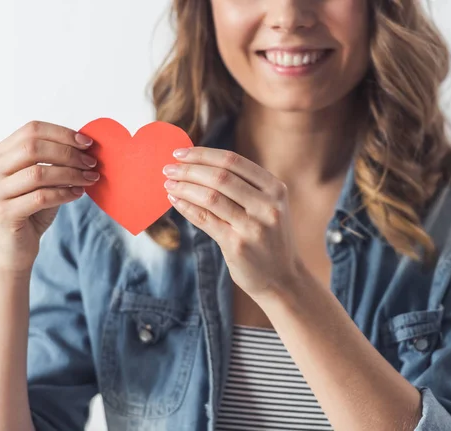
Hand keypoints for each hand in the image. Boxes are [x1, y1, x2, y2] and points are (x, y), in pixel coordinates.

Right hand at [0, 121, 99, 270]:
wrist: (13, 250)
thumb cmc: (31, 212)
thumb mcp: (43, 182)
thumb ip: (54, 162)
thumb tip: (85, 147)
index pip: (31, 130)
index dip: (62, 134)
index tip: (87, 143)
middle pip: (33, 147)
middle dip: (68, 153)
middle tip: (91, 162)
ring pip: (38, 172)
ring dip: (71, 174)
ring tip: (90, 179)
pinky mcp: (4, 213)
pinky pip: (41, 197)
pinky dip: (65, 193)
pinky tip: (79, 194)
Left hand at [163, 147, 302, 299]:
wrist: (282, 279)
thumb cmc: (269, 238)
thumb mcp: (268, 207)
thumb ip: (244, 187)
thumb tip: (199, 164)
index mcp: (275, 188)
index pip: (233, 161)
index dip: (203, 154)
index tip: (180, 153)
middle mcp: (267, 205)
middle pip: (220, 176)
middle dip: (189, 169)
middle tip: (168, 169)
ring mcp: (253, 226)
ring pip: (211, 197)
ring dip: (184, 188)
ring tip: (168, 184)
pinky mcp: (237, 245)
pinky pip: (205, 219)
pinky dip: (186, 208)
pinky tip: (175, 201)